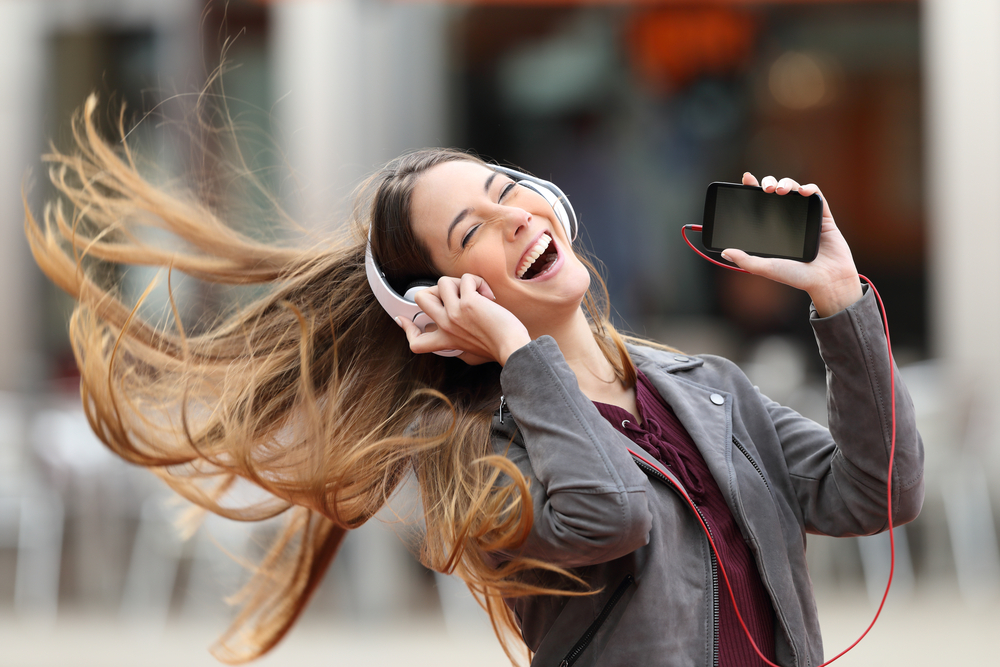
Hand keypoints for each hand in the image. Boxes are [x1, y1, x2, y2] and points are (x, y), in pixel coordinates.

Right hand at [395, 274, 530, 365]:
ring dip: (461, 283)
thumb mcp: (470, 353)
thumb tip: (452, 336)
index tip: (403, 320)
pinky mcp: (468, 302)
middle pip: (420, 298)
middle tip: (454, 295)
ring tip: (476, 294)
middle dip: (435, 290)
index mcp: (445, 340)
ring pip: (442, 282)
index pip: (415, 341)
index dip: (406, 329)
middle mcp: (446, 326)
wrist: (511, 347)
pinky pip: (466, 279)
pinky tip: (488, 296)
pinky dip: (478, 282)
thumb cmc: (498, 349)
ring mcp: (454, 313)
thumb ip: (456, 343)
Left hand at [720, 173, 862, 316]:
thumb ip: (745, 260)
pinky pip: (817, 196)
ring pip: (795, 190)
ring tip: (780, 190)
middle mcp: (789, 220)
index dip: (753, 189)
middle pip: (777, 192)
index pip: (760, 204)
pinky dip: (810, 189)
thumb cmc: (797, 277)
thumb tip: (725, 252)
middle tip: (766, 189)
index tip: (746, 179)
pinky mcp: (823, 217)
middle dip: (770, 183)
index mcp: (774, 230)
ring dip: (787, 183)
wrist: (827, 282)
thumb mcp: (766, 267)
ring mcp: (806, 217)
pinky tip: (803, 191)